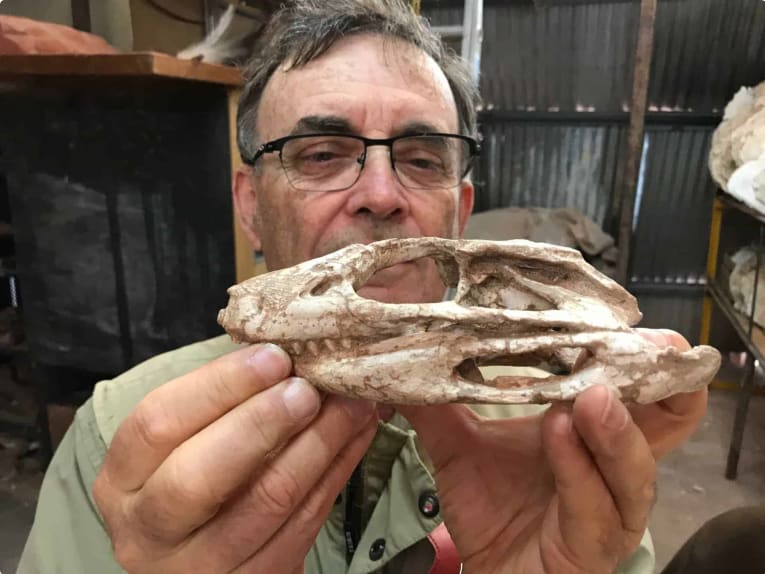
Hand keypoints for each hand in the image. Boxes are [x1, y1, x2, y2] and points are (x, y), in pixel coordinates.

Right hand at [93, 344, 376, 573]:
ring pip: (265, 502)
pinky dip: (337, 474)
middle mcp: (147, 532)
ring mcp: (197, 569)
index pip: (157, 423)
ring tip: (351, 404)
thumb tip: (286, 352)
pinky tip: (357, 437)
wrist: (210, 561)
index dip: (219, 385)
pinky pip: (303, 526)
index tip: (274, 356)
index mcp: (122, 480)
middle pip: (199, 476)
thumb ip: (220, 404)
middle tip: (309, 388)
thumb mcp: (189, 444)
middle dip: (263, 423)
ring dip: (318, 445)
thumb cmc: (199, 479)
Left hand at [398, 329, 705, 573]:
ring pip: (636, 465)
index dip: (638, 350)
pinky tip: (560, 432)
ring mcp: (612, 505)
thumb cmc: (493, 508)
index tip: (617, 313)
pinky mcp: (595, 542)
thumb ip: (439, 405)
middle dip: (664, 380)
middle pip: (670, 419)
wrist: (492, 572)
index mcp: (592, 429)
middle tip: (649, 343)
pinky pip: (596, 506)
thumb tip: (405, 358)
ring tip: (591, 395)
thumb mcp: (461, 447)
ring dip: (615, 427)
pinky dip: (579, 468)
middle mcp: (614, 462)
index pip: (633, 384)